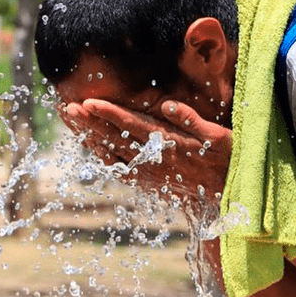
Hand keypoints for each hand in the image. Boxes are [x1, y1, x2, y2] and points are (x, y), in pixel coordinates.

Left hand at [58, 98, 231, 208]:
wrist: (228, 193)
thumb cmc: (226, 159)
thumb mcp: (218, 136)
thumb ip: (192, 120)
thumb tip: (168, 104)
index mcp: (169, 144)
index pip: (133, 126)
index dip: (109, 114)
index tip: (88, 103)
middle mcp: (155, 159)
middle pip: (115, 138)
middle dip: (90, 123)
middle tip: (67, 109)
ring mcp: (150, 172)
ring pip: (113, 153)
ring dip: (90, 137)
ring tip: (72, 121)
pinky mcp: (150, 180)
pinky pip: (120, 169)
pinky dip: (103, 157)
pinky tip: (91, 147)